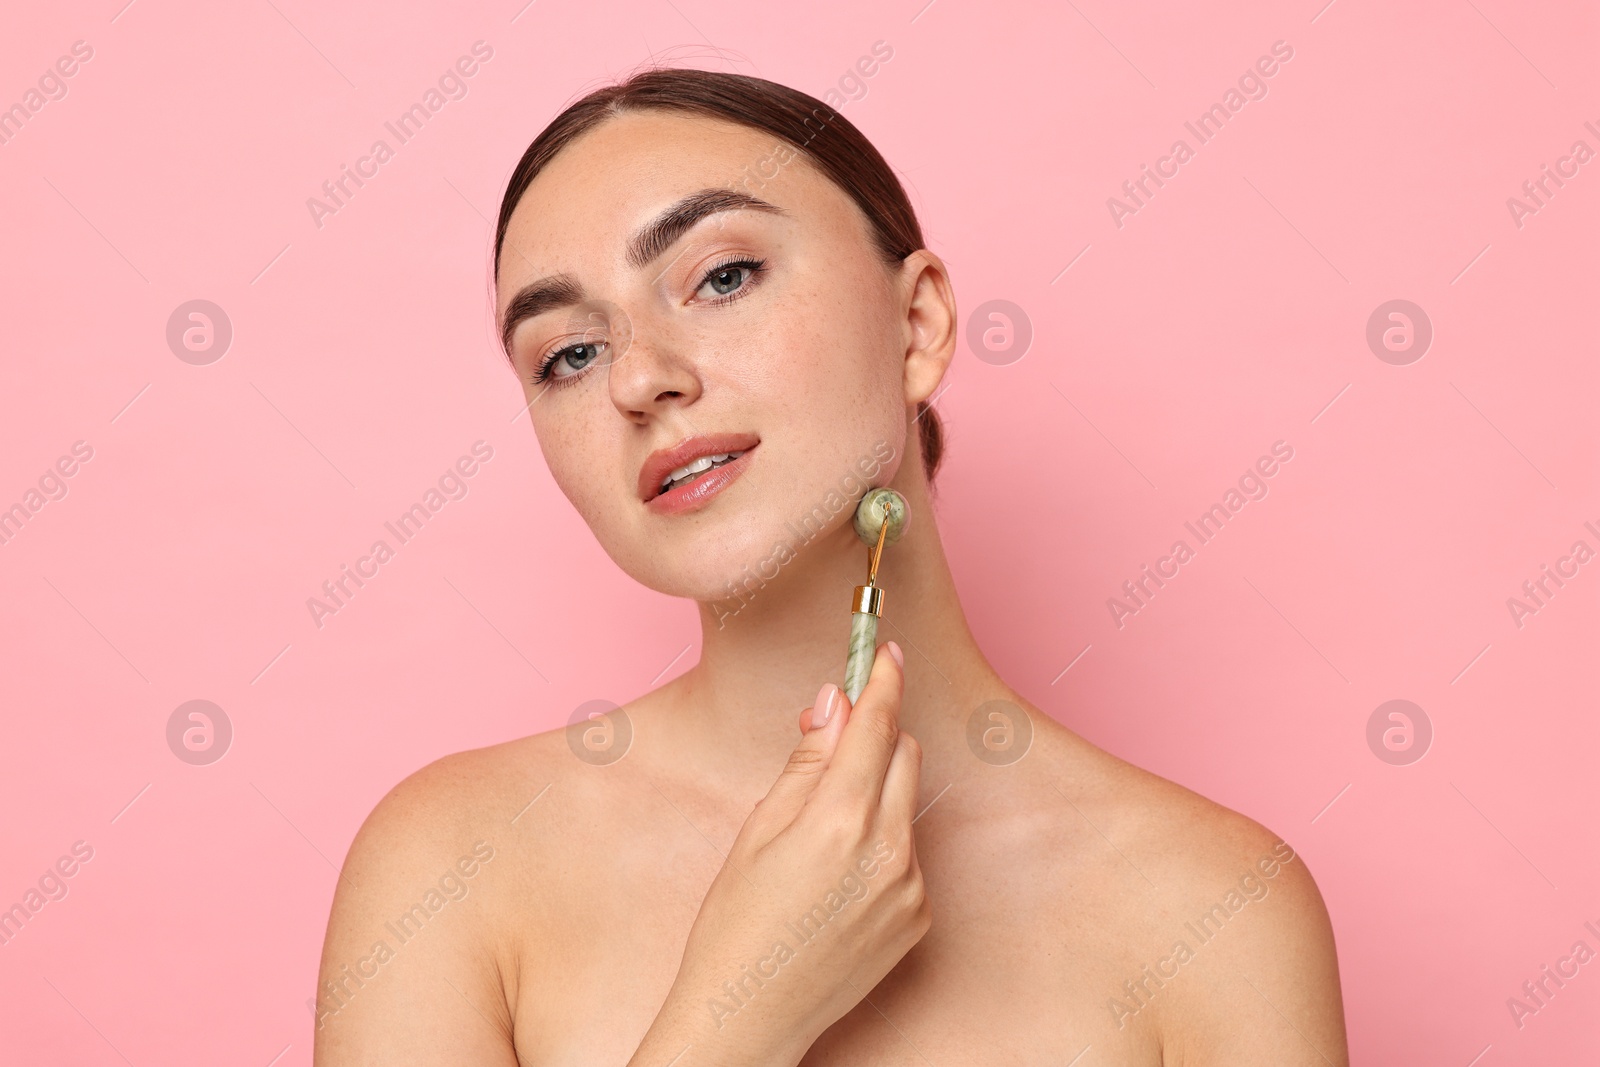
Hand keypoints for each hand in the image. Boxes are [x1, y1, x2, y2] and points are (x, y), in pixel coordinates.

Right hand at [631, 642, 929, 1066]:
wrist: (751, 1020)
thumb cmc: (735, 925)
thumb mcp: (758, 830)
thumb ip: (807, 760)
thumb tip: (835, 702)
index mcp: (838, 821)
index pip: (877, 726)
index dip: (884, 681)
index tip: (889, 653)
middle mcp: (887, 851)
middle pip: (905, 754)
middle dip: (878, 736)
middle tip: (837, 740)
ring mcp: (910, 887)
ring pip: (906, 804)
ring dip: (876, 794)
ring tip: (821, 834)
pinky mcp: (919, 917)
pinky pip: (909, 853)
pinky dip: (882, 845)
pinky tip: (838, 879)